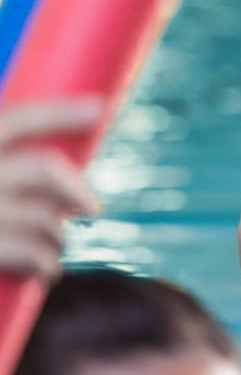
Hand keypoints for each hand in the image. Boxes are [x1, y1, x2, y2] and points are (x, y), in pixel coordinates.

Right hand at [0, 100, 100, 277]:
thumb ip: (5, 162)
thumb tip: (62, 162)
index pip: (16, 120)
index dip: (59, 112)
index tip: (97, 107)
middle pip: (45, 170)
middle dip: (77, 190)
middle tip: (91, 209)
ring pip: (47, 218)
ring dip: (58, 235)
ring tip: (52, 243)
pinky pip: (34, 255)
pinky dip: (47, 263)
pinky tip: (46, 267)